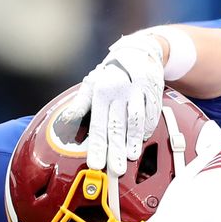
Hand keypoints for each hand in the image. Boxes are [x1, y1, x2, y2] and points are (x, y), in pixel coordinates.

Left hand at [63, 33, 164, 175]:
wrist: (139, 51)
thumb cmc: (111, 72)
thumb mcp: (91, 83)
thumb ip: (80, 104)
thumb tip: (66, 122)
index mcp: (102, 91)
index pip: (98, 124)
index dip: (97, 146)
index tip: (96, 163)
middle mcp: (120, 91)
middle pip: (117, 126)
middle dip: (115, 151)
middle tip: (115, 170)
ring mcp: (139, 91)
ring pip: (136, 121)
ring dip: (133, 141)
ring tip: (130, 157)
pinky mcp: (154, 92)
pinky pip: (151, 114)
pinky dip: (146, 129)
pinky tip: (142, 141)